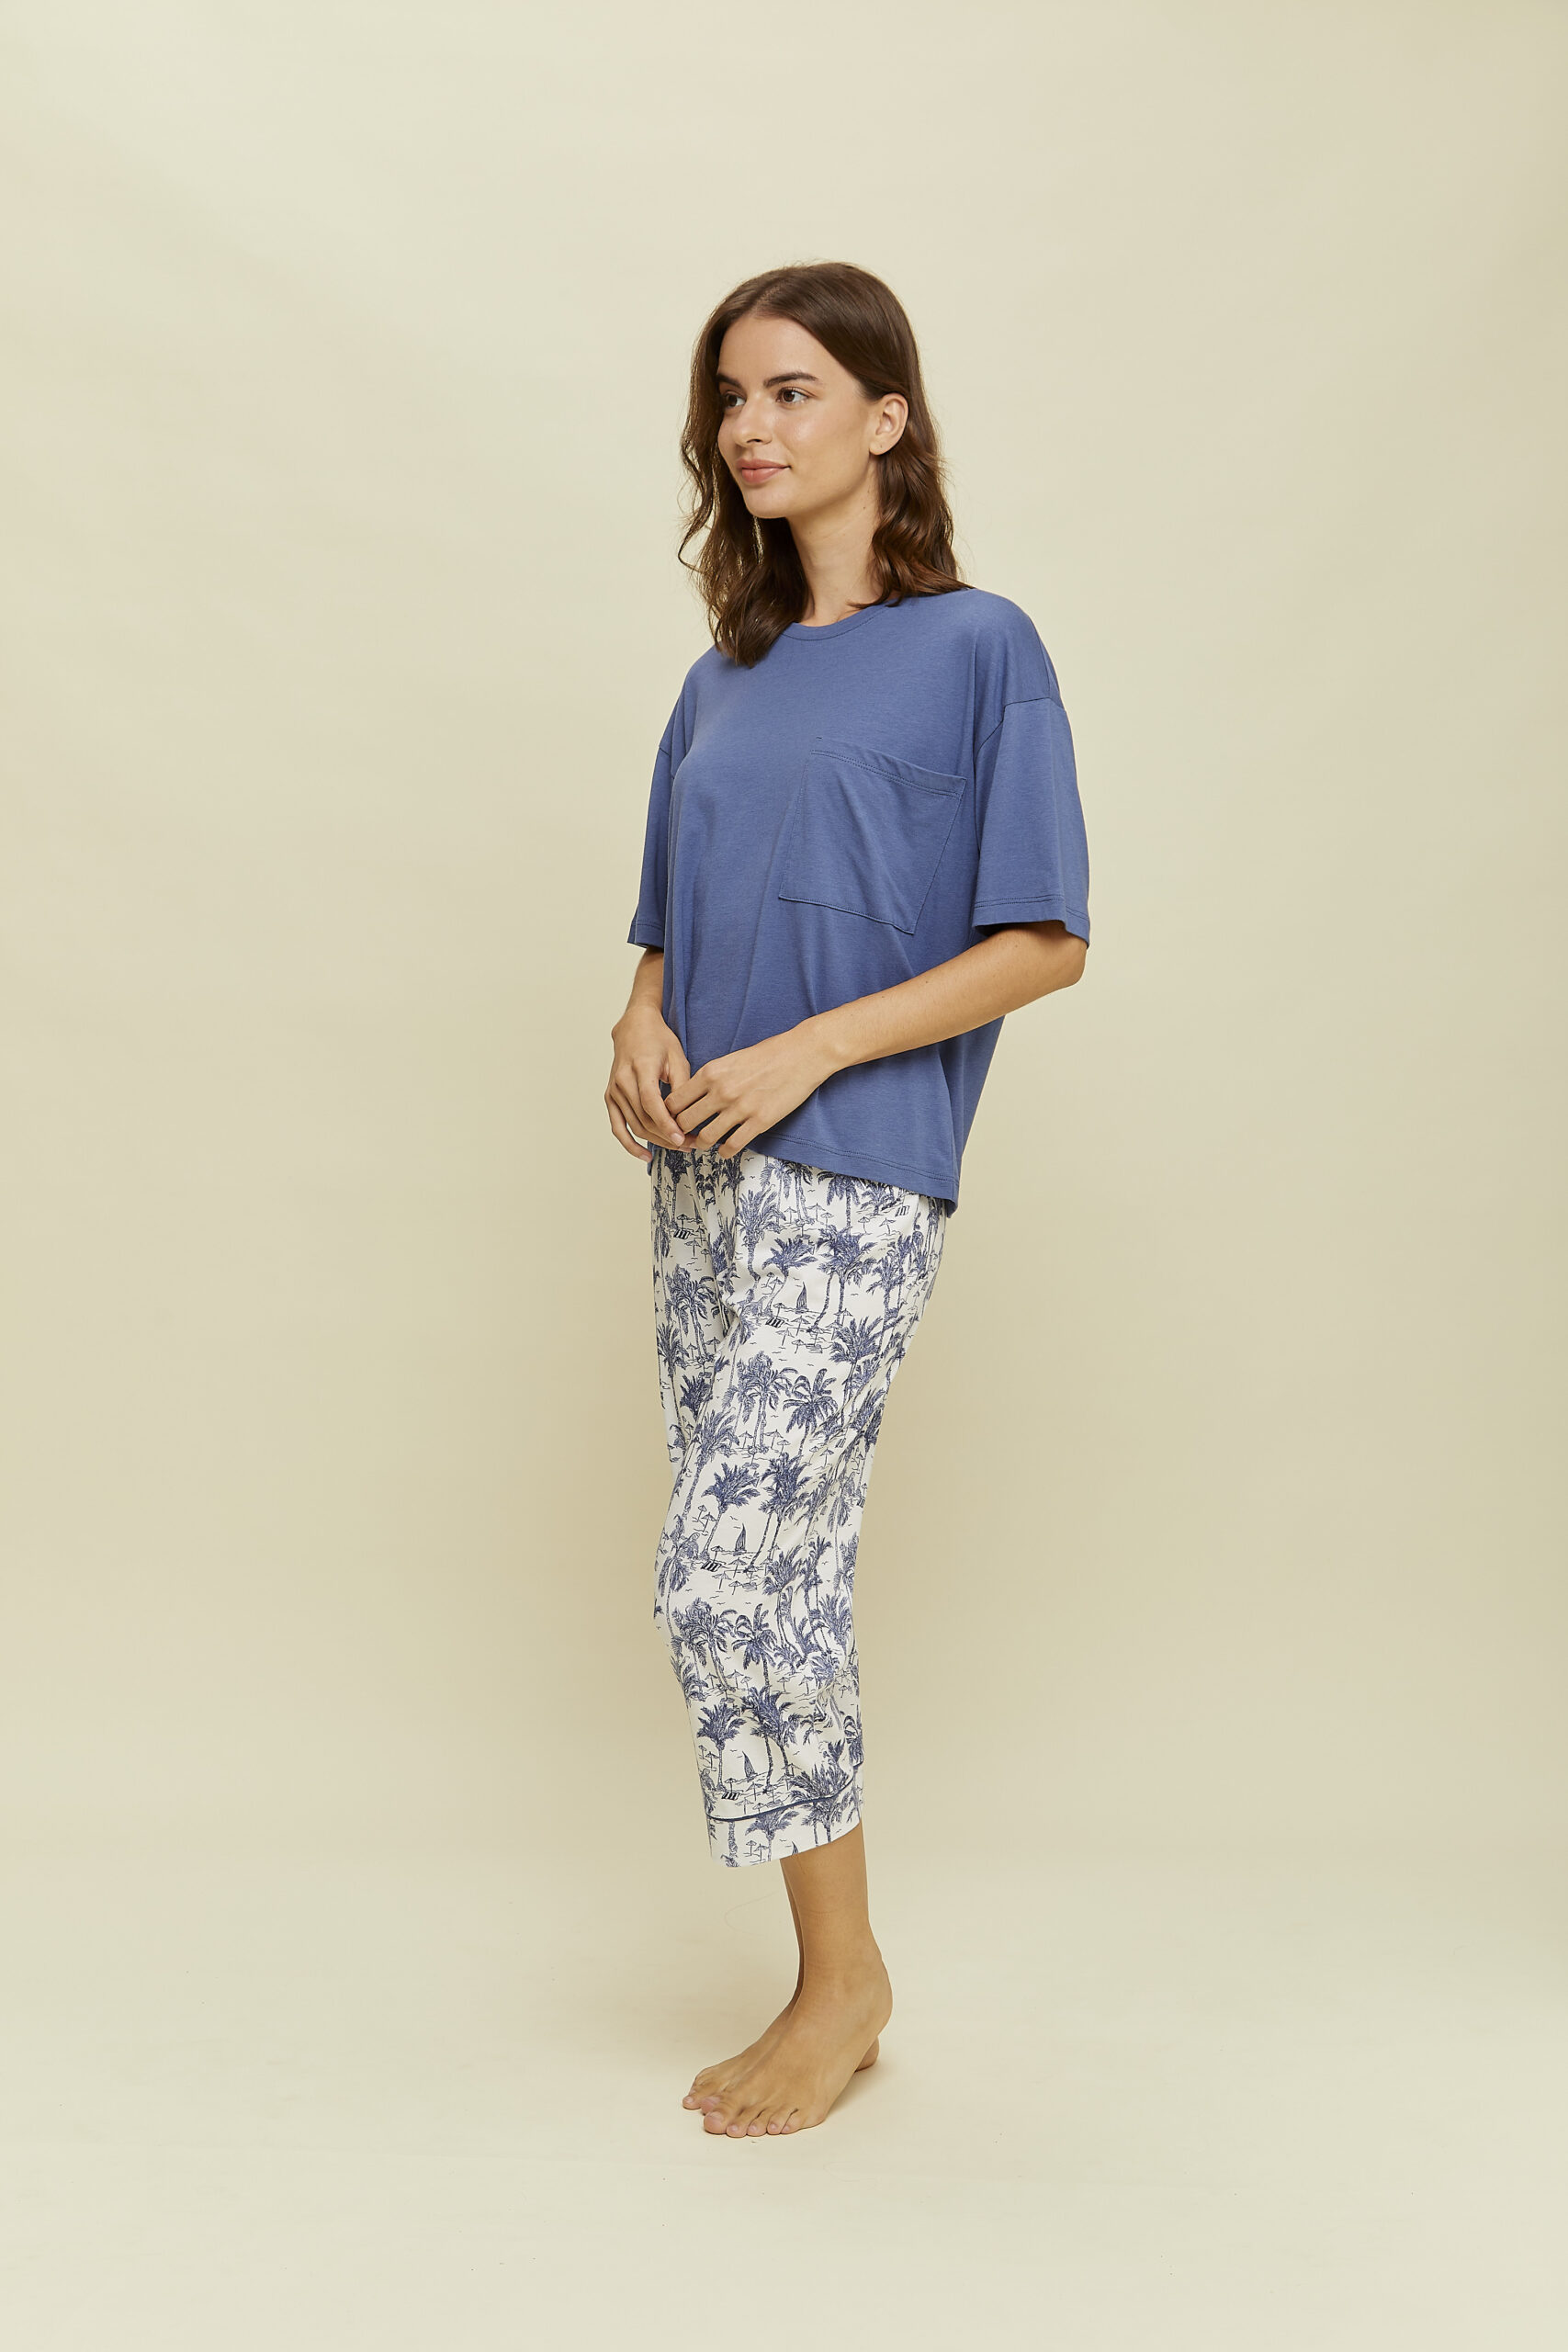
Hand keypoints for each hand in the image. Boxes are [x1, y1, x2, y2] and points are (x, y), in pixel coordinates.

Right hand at [605, 1004, 692, 1161]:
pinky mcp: (610, 1097)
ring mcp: (614, 1090)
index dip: (666, 1124)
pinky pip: (618, 1127)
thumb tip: (688, 1115)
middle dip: (667, 1137)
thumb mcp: (678, 1057)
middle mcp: (622, 1081)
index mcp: (640, 1068)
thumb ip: (682, 1085)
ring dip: (656, 1142)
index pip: (651, 1104)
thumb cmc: (659, 1040)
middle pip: (644, 1119)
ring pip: (635, 1126)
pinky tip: (645, 1156)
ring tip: (678, 1148)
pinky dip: (630, 1144)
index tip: (682, 1139)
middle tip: (690, 1145)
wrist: (634, 1028)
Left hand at [664, 1024, 837, 1159]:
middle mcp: (721, 1091)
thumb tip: (694, 1097)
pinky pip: (731, 1146)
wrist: (802, 1054)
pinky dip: (724, 1152)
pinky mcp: (759, 1121)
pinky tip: (726, 1149)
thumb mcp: (731, 1059)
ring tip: (703, 1144)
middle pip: (684, 1122)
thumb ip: (711, 1078)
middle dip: (681, 1132)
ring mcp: (740, 1108)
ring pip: (705, 1138)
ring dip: (701, 1144)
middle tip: (684, 1136)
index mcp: (710, 1073)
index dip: (669, 1115)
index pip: (674, 1101)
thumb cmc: (769, 1054)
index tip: (673, 1119)